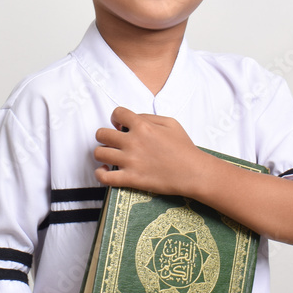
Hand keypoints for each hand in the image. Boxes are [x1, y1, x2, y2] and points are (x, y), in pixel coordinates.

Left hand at [94, 107, 208, 196]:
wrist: (193, 172)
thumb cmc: (184, 148)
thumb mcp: (171, 123)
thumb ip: (149, 117)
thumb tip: (133, 119)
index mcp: (143, 126)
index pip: (117, 113)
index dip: (116, 118)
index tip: (119, 125)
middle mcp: (133, 142)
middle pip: (102, 134)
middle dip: (105, 136)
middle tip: (113, 142)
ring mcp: (130, 161)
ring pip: (99, 153)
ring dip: (102, 153)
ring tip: (110, 156)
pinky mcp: (130, 179)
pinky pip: (104, 177)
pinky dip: (100, 174)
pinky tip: (105, 171)